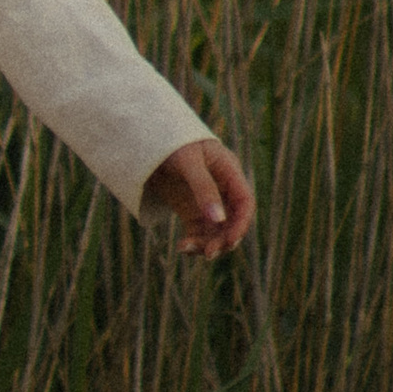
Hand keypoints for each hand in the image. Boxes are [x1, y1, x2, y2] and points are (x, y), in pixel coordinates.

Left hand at [143, 139, 255, 259]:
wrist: (148, 138)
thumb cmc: (172, 143)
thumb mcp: (188, 162)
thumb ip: (204, 188)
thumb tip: (218, 220)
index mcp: (229, 172)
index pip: (244, 203)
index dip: (241, 224)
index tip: (230, 241)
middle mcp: (222, 189)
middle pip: (232, 221)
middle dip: (223, 239)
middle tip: (208, 253)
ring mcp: (207, 201)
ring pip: (216, 231)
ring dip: (206, 244)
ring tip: (186, 248)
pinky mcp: (191, 210)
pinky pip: (199, 232)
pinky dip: (193, 242)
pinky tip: (182, 247)